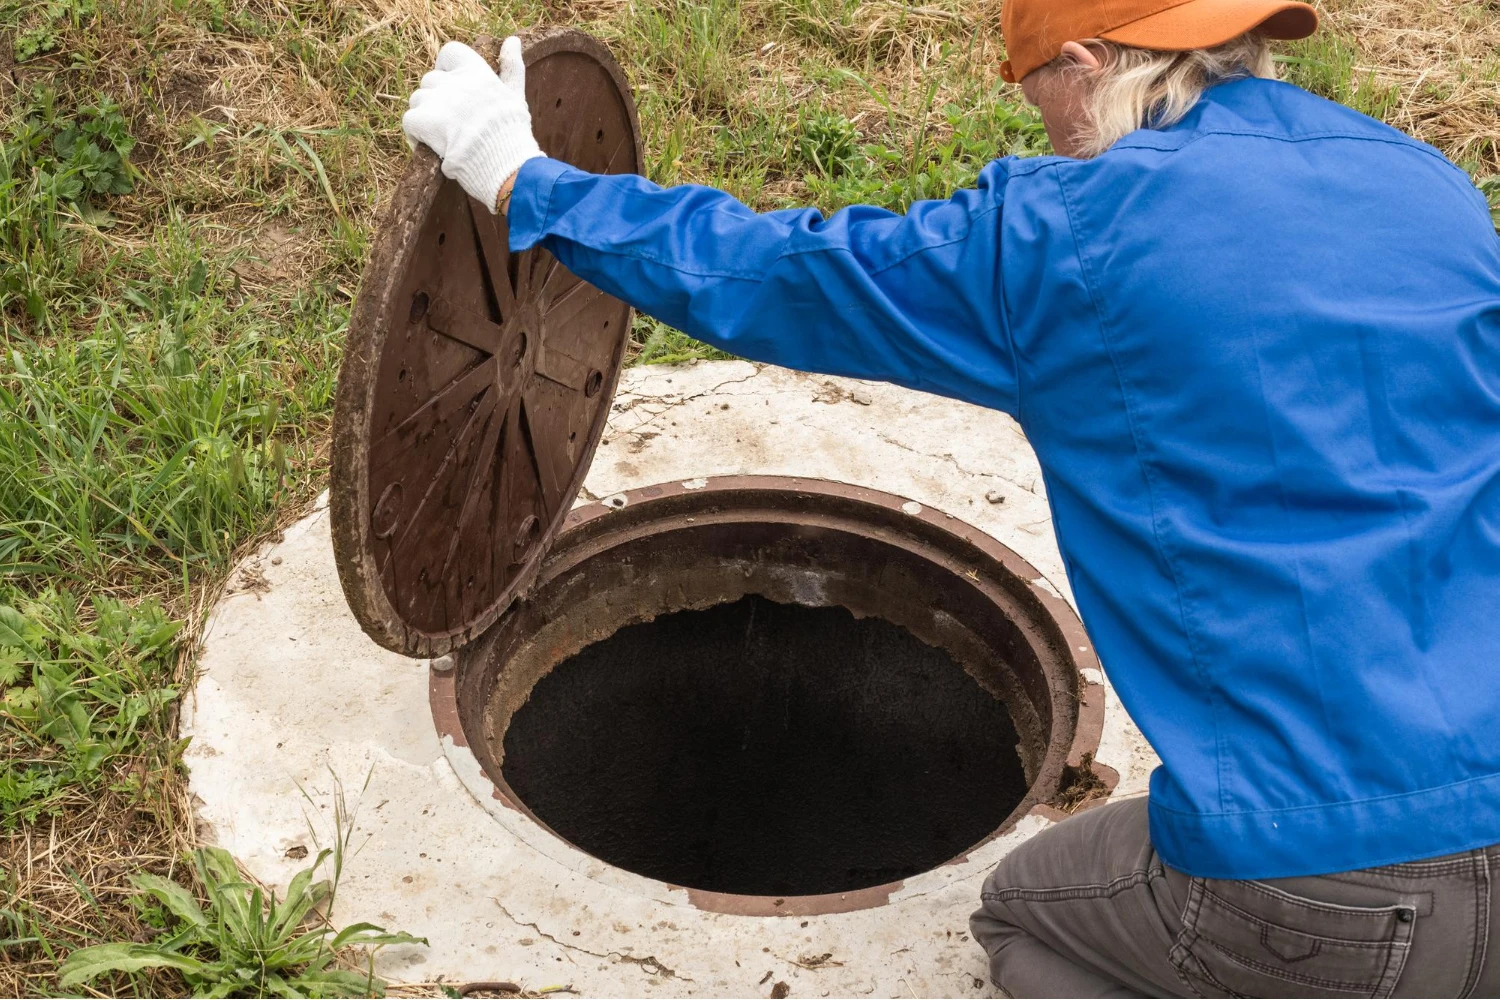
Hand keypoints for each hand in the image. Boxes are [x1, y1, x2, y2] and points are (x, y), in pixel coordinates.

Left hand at [402, 37, 542, 212]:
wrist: (504, 164)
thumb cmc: (512, 134)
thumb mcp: (516, 95)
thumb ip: (512, 67)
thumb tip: (513, 40)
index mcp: (476, 71)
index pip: (449, 52)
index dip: (446, 69)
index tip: (454, 87)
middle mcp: (454, 81)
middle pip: (431, 81)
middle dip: (437, 99)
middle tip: (453, 123)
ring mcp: (437, 100)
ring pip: (418, 100)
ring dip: (426, 117)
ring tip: (444, 137)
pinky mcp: (423, 121)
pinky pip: (409, 121)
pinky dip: (416, 136)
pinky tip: (433, 148)